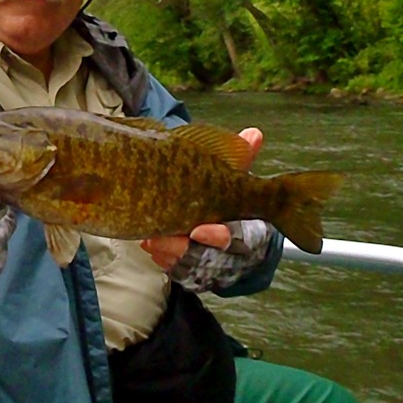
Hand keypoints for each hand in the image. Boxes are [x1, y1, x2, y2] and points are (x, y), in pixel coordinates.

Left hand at [140, 127, 263, 270]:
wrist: (227, 231)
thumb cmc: (228, 197)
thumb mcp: (234, 178)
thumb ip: (242, 159)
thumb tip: (254, 133)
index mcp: (244, 231)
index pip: (232, 239)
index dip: (215, 236)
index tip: (197, 230)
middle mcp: (228, 254)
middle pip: (204, 257)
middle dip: (180, 247)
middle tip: (159, 236)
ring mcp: (207, 264)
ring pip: (185, 264)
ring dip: (165, 250)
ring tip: (149, 236)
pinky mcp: (190, 269)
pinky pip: (173, 268)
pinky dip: (160, 255)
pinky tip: (148, 241)